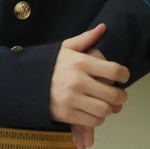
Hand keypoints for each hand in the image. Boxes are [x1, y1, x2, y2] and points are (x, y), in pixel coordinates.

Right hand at [49, 23, 129, 141]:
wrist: (25, 82)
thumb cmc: (49, 64)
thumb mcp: (65, 48)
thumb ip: (86, 38)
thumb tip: (103, 27)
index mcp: (80, 62)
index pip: (114, 70)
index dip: (124, 75)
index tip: (124, 77)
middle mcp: (77, 81)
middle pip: (112, 94)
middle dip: (121, 96)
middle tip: (120, 96)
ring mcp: (71, 99)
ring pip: (104, 110)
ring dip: (109, 109)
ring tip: (107, 104)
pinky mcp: (66, 114)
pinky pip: (92, 121)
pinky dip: (98, 119)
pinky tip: (95, 112)